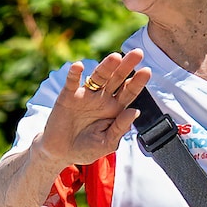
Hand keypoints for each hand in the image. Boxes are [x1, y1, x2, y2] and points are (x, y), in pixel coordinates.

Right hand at [36, 50, 151, 171]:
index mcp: (115, 109)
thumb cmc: (86, 149)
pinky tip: (78, 66)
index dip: (138, 82)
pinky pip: (72, 82)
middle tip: (137, 53)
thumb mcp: (107, 143)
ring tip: (115, 57)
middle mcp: (103, 98)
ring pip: (98, 77)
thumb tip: (136, 111)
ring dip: (106, 66)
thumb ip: (120, 128)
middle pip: (117, 79)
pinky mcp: (68, 95)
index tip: (147, 71)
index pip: (129, 92)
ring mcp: (86, 95)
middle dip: (127, 66)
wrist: (60, 153)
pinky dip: (74, 74)